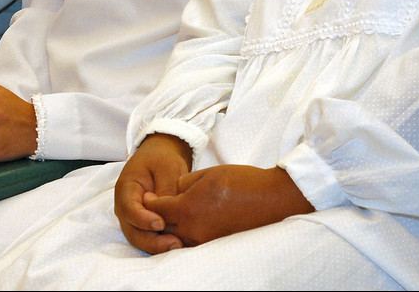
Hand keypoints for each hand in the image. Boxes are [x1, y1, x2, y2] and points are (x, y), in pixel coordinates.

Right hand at [114, 134, 192, 253]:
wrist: (160, 156)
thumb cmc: (162, 158)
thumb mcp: (166, 167)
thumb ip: (165, 189)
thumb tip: (166, 214)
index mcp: (126, 188)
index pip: (129, 209)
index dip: (142, 219)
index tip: (161, 223)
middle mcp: (125, 206)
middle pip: (132, 230)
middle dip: (151, 241)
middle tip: (174, 243)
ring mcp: (133, 217)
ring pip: (139, 238)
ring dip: (157, 246)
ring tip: (178, 245)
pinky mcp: (144, 224)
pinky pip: (148, 238)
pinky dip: (160, 244)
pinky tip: (178, 244)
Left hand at [144, 164, 313, 248]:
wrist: (270, 199)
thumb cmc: (241, 181)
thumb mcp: (208, 174)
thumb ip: (184, 183)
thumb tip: (174, 190)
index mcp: (187, 208)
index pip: (157, 209)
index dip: (150, 201)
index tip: (147, 195)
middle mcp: (193, 229)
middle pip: (163, 227)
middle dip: (156, 217)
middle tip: (155, 206)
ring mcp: (204, 239)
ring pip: (176, 237)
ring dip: (170, 228)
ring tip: (170, 215)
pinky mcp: (215, 244)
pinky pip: (192, 241)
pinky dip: (185, 234)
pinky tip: (189, 223)